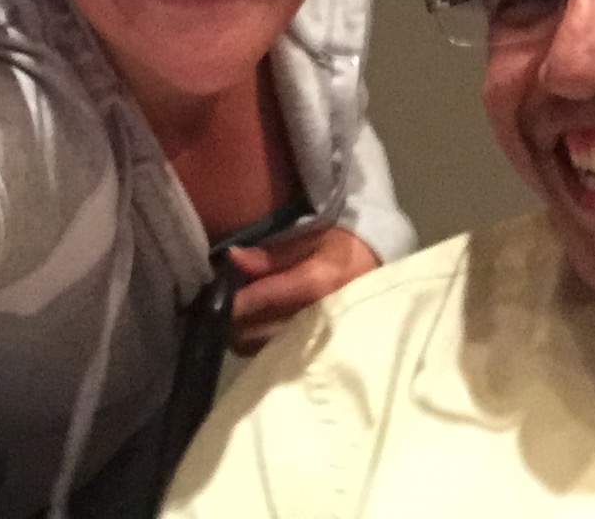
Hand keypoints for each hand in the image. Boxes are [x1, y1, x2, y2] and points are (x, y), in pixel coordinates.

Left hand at [226, 226, 381, 355]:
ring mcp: (320, 340)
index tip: (213, 297)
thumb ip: (271, 255)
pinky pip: (279, 355)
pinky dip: (261, 345)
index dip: (234, 301)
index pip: (264, 297)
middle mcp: (317, 316)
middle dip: (233, 323)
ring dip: (244, 336)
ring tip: (238, 319)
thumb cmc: (343, 248)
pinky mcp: (320, 353)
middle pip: (259, 332)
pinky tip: (258, 329)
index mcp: (315, 283)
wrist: (382, 268)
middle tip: (220, 308)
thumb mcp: (311, 239)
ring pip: (264, 349)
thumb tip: (231, 258)